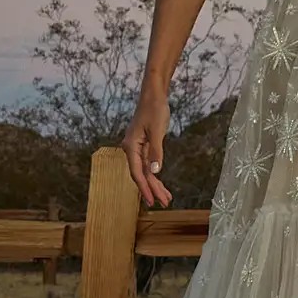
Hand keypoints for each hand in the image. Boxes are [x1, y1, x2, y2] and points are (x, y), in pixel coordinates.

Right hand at [122, 90, 171, 207]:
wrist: (153, 95)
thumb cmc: (154, 109)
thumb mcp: (157, 130)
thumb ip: (156, 152)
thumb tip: (154, 171)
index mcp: (131, 147)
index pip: (137, 172)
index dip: (145, 188)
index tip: (152, 201)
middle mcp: (131, 149)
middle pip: (141, 175)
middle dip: (153, 189)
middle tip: (164, 203)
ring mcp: (137, 149)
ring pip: (145, 171)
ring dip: (156, 184)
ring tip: (166, 198)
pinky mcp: (144, 146)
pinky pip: (148, 164)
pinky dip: (156, 174)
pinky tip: (161, 184)